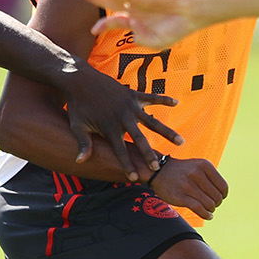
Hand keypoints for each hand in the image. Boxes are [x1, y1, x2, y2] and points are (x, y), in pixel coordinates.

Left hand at [60, 66, 182, 179]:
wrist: (80, 80)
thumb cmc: (78, 106)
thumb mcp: (78, 126)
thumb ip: (83, 144)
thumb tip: (80, 162)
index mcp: (110, 128)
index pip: (120, 151)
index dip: (127, 165)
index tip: (135, 178)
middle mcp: (123, 118)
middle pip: (140, 140)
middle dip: (149, 155)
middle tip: (158, 167)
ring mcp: (130, 106)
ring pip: (153, 121)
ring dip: (167, 132)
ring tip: (180, 142)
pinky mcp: (133, 94)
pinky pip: (152, 97)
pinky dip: (164, 99)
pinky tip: (176, 103)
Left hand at [81, 0, 207, 47]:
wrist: (191, 14)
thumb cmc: (177, 27)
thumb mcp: (155, 42)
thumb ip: (141, 40)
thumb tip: (132, 36)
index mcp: (138, 21)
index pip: (116, 21)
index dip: (104, 25)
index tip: (93, 30)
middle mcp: (135, 9)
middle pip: (111, 3)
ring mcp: (137, 1)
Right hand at [148, 157, 227, 218]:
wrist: (158, 171)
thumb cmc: (182, 171)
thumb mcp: (198, 166)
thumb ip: (211, 177)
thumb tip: (224, 195)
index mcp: (204, 165)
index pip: (223, 187)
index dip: (223, 196)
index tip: (217, 198)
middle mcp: (197, 173)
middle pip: (217, 197)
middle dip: (216, 204)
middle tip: (210, 205)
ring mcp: (187, 185)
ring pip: (209, 204)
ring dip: (210, 210)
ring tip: (208, 210)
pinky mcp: (179, 196)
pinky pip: (199, 209)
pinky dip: (206, 215)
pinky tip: (207, 216)